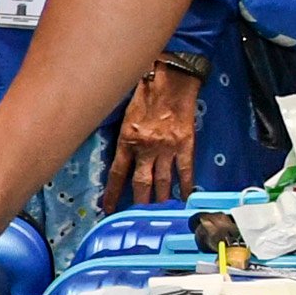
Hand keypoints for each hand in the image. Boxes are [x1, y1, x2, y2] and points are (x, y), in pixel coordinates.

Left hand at [106, 63, 201, 210]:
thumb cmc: (146, 91)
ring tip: (160, 212)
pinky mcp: (185, 144)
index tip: (108, 208)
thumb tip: (123, 155)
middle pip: (141, 183)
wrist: (172, 78)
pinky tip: (185, 197)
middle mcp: (146, 148)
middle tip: (137, 216)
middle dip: (138, 202)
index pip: (117, 174)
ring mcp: (167, 148)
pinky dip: (186, 185)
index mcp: (127, 139)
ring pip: (163, 181)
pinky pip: (185, 170)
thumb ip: (125, 136)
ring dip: (161, 199)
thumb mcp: (126, 114)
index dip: (112, 193)